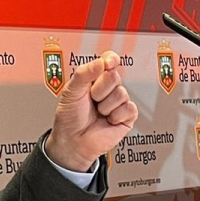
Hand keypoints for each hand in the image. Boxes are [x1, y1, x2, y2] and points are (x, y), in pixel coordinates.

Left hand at [44, 51, 137, 171]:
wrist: (72, 141)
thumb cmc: (70, 117)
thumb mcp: (71, 91)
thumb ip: (84, 73)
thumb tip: (100, 62)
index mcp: (95, 78)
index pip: (109, 61)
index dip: (111, 59)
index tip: (108, 63)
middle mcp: (108, 88)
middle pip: (114, 76)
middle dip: (100, 89)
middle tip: (91, 99)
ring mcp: (118, 102)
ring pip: (121, 93)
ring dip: (105, 105)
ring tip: (98, 112)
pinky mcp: (127, 117)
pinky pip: (130, 108)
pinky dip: (116, 116)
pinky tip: (108, 120)